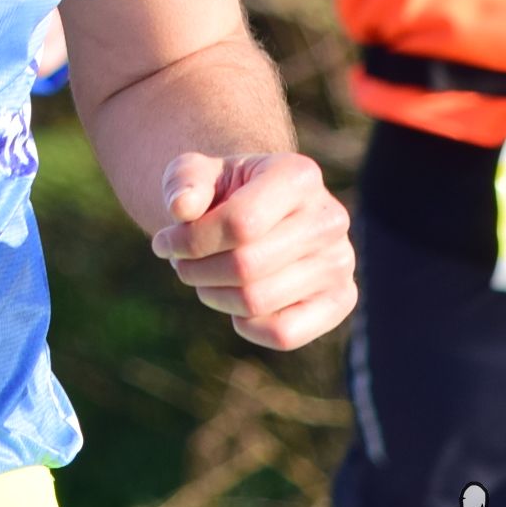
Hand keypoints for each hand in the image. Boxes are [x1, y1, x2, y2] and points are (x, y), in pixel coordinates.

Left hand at [151, 151, 355, 350]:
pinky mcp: (341, 299)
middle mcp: (330, 218)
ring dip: (213, 295)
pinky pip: (284, 333)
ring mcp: (341, 262)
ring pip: (258, 301)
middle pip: (247, 267)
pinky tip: (235, 303)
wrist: (256, 211)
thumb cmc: (223, 191)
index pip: (240, 224)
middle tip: (180, 264)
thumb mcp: (196, 173)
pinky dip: (246, 324)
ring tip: (203, 277)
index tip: (164, 242)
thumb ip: (183, 182)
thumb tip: (181, 208)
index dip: (190, 241)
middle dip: (196, 270)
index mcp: (299, 175)